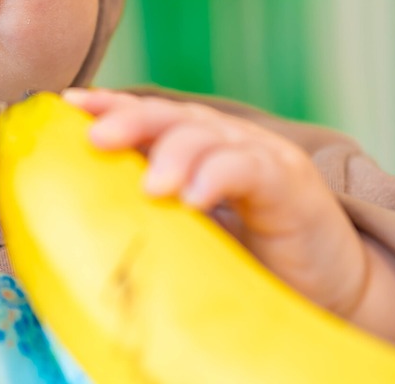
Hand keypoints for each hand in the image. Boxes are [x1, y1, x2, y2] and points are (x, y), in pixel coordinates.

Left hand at [62, 88, 368, 318]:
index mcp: (195, 147)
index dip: (109, 105)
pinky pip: (250, 169)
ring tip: (151, 186)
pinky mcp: (291, 184)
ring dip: (174, 154)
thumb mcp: (186, 233)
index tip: (68, 106)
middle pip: (171, 117)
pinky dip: (219, 175)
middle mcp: (225, 141)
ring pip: (208, 137)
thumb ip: (146, 212)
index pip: (147, 116)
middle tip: (95, 138)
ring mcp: (260, 156)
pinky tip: (195, 197)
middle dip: (129, 121)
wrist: (327, 289)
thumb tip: (74, 214)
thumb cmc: (246, 261)